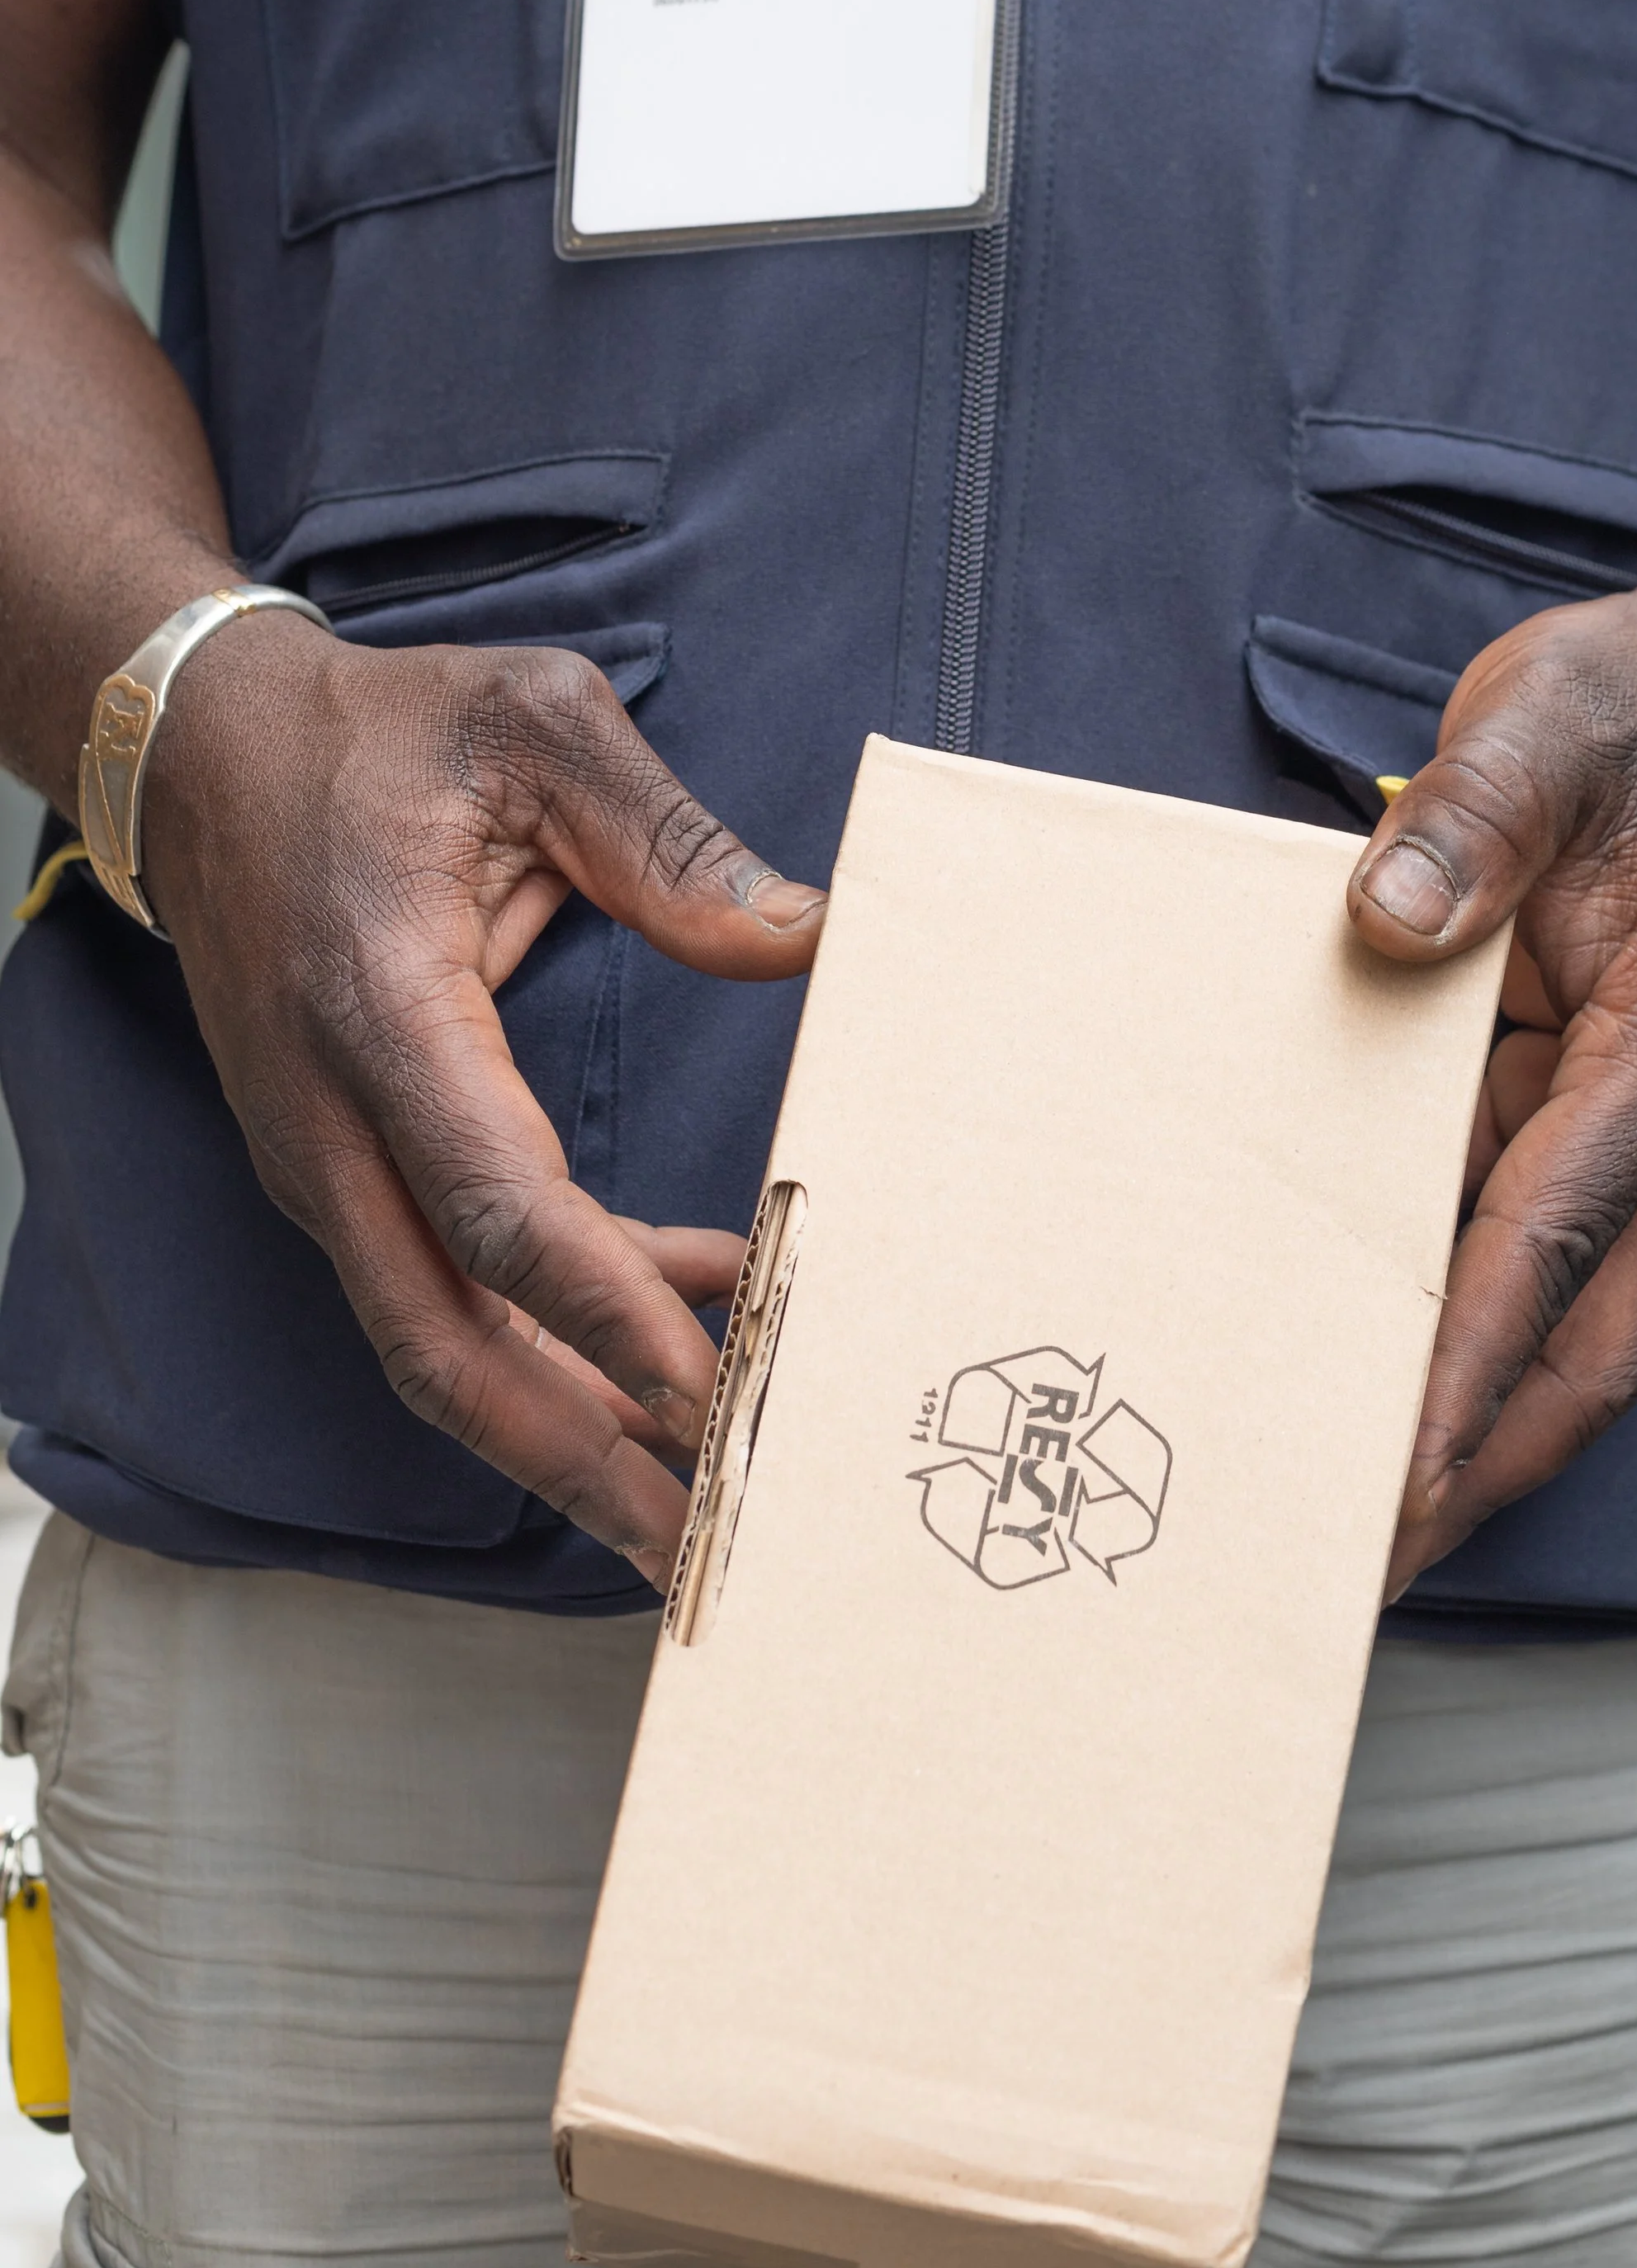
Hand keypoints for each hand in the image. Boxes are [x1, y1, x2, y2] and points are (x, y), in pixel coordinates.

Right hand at [144, 619, 824, 1587]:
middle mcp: (333, 1117)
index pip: (492, 1205)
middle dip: (578, 1454)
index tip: (701, 1387)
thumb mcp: (533, 726)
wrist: (205, 754)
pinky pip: (443, 1294)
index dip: (600, 1307)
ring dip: (568, 1430)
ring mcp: (323, 1160)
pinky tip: (678, 1333)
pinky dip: (552, 1341)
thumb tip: (800, 930)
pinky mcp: (339, 1173)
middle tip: (704, 1541)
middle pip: (444, 1340)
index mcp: (385, 1009)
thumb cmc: (382, 736)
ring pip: (437, 1344)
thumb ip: (665, 836)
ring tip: (703, 1499)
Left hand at [1346, 563, 1636, 1598]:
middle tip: (1364, 1565)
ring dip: (1458, 1402)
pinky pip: (1516, 1227)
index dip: (1470, 1371)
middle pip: (1588, 1341)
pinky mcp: (1589, 1104)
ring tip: (1329, 1489)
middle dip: (1483, 1465)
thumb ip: (1474, 814)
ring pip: (1554, 1306)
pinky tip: (1341, 1329)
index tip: (1396, 1481)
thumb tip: (1387, 919)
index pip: (1554, 1240)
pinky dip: (1443, 1298)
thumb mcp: (1552, 720)